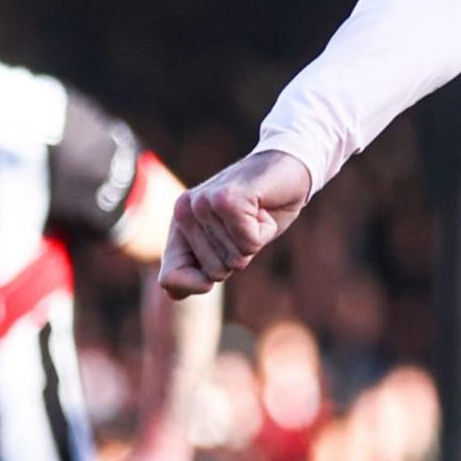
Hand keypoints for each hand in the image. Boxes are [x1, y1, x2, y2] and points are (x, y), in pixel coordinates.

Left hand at [160, 149, 315, 296]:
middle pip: (214, 273)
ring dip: (254, 240)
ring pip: (235, 258)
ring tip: (254, 213)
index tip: (223, 251)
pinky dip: (264, 230)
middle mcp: (184, 210)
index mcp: (179, 222)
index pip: (170, 278)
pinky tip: (262, 207)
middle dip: (239, 254)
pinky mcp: (227, 200)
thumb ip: (198, 267)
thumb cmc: (260, 209)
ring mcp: (203, 203)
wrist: (290, 166)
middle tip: (246, 223)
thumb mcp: (227, 245)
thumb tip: (170, 294)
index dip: (200, 281)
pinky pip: (249, 243)